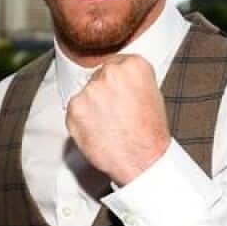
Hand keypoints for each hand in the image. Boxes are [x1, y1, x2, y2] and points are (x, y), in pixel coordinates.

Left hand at [65, 53, 168, 185]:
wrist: (142, 161)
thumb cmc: (149, 132)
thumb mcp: (152, 94)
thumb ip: (131, 80)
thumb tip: (115, 76)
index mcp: (134, 66)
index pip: (115, 64)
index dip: (117, 83)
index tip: (120, 94)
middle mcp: (110, 73)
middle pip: (97, 77)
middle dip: (103, 93)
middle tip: (116, 114)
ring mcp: (90, 90)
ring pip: (85, 94)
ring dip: (91, 107)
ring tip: (109, 125)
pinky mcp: (74, 108)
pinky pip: (74, 110)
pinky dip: (82, 120)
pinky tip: (98, 131)